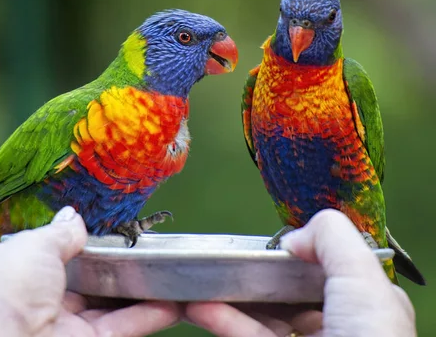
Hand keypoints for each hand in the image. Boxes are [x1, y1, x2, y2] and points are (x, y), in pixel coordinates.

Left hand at [0, 206, 179, 336]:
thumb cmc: (7, 294)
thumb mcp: (31, 246)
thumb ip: (59, 232)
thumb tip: (74, 217)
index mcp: (14, 269)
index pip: (49, 249)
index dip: (75, 238)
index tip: (104, 225)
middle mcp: (37, 296)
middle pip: (83, 275)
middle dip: (111, 261)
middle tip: (141, 245)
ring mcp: (62, 324)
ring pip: (106, 302)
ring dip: (137, 288)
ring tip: (164, 271)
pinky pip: (121, 325)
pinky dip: (147, 315)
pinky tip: (170, 302)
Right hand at [186, 209, 416, 336]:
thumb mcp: (361, 277)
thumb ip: (332, 237)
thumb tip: (293, 238)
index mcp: (365, 305)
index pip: (328, 268)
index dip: (299, 253)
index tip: (270, 245)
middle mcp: (337, 328)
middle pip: (289, 291)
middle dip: (256, 274)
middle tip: (226, 261)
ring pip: (263, 316)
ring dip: (230, 297)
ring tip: (200, 282)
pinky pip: (247, 336)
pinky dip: (222, 321)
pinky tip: (201, 308)